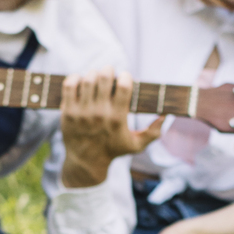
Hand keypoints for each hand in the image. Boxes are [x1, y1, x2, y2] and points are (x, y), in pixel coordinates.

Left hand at [59, 68, 162, 187]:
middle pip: (103, 77)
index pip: (123, 85)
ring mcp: (81, 112)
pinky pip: (69, 85)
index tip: (125, 79)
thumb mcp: (136, 145)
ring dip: (93, 74)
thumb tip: (165, 116)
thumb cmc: (113, 150)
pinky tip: (80, 81)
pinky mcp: (67, 112)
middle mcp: (99, 114)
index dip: (125, 76)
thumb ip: (153, 132)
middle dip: (109, 71)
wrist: (86, 162)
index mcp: (117, 118)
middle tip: (110, 76)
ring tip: (96, 79)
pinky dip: (75, 78)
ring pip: (87, 79)